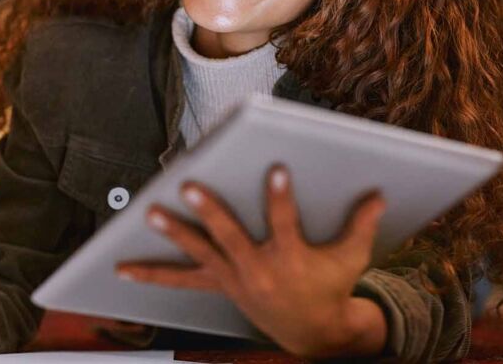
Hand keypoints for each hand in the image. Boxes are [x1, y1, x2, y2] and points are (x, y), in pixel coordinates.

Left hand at [115, 165, 387, 358]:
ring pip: (199, 253)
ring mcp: (233, 278)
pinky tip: (122, 270)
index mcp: (290, 258)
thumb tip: (380, 194)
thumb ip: (361, 225)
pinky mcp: (219, 284)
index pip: (285, 223)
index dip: (281, 197)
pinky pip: (179, 280)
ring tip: (151, 213)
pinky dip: (151, 275)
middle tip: (189, 185)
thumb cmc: (331, 287)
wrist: (312, 333)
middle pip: (229, 236)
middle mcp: (256, 269)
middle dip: (209, 211)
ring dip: (174, 234)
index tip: (276, 169)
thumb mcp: (352, 258)